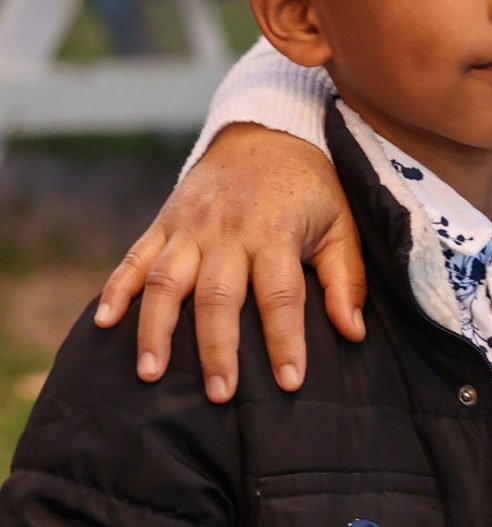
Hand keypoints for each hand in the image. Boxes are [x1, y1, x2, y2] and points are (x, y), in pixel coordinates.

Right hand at [94, 125, 366, 400]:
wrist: (266, 131)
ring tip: (150, 372)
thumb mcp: (342, 223)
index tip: (289, 382)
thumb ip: (346, 278)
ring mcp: (189, 226)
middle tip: (219, 395)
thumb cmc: (311, 187)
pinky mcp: (163, 221)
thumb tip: (352, 332)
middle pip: (217, 296)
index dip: (284, 341)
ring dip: (155, 328)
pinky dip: (116, 289)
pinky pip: (134, 257)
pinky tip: (104, 323)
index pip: (280, 295)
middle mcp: (226, 231)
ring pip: (166, 281)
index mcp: (275, 232)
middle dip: (217, 349)